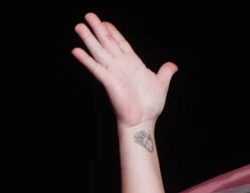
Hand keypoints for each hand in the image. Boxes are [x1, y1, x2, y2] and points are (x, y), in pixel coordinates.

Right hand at [72, 13, 177, 127]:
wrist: (144, 120)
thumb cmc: (150, 105)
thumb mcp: (161, 83)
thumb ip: (165, 72)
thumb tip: (173, 66)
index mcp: (132, 63)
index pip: (120, 43)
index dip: (113, 32)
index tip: (105, 22)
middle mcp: (121, 65)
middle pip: (107, 42)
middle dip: (98, 29)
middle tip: (88, 16)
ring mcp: (113, 72)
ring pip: (99, 51)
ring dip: (89, 38)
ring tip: (79, 26)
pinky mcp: (109, 81)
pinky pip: (96, 68)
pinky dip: (86, 60)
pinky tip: (76, 50)